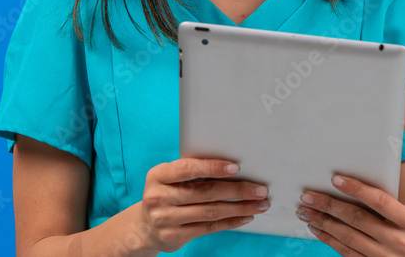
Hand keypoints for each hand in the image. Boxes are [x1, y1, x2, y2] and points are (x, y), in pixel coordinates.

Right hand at [137, 158, 269, 252]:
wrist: (144, 226)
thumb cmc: (167, 193)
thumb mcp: (170, 177)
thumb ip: (193, 171)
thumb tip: (234, 167)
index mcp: (158, 175)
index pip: (188, 169)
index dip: (212, 167)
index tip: (236, 167)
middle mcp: (158, 197)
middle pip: (205, 192)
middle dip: (237, 190)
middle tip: (260, 189)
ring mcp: (165, 219)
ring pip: (211, 211)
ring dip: (240, 207)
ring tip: (260, 204)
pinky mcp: (174, 236)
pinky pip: (209, 227)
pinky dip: (231, 222)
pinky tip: (246, 216)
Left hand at [297, 174, 404, 256]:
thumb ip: (385, 204)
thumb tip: (347, 184)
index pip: (379, 201)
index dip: (357, 189)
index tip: (335, 179)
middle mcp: (398, 241)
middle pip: (357, 219)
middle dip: (329, 205)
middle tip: (308, 195)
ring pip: (347, 237)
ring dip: (323, 222)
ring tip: (306, 211)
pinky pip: (345, 252)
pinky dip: (328, 239)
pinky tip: (316, 228)